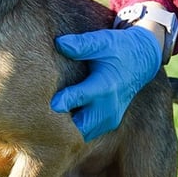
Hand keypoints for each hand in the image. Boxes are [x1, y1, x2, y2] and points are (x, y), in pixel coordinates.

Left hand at [50, 26, 161, 141]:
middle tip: (37, 122)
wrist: (141, 62)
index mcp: (106, 86)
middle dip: (60, 126)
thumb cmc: (117, 49)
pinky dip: (72, 133)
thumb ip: (81, 45)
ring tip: (41, 126)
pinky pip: (87, 134)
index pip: (82, 96)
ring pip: (82, 134)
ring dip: (65, 131)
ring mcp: (109, 118)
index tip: (50, 105)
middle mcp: (108, 106)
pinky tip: (53, 127)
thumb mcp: (102, 42)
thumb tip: (60, 43)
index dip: (65, 101)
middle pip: (80, 125)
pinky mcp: (108, 123)